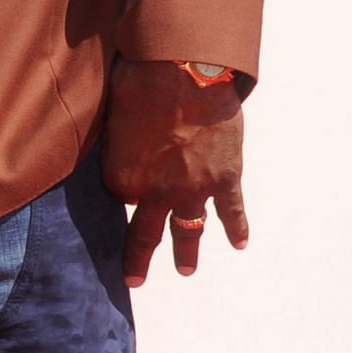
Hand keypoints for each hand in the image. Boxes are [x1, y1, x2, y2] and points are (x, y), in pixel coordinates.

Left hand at [102, 60, 247, 287]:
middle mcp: (155, 194)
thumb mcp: (113, 117)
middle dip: (137, 259)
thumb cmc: (140, 83)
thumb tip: (124, 145)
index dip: (124, 184)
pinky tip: (238, 244)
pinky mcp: (225, 179)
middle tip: (134, 280)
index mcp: (121, 179)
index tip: (127, 179)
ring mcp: (192, 190)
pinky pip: (231, 211)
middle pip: (143, 234)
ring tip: (185, 270)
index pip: (118, 193)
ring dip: (186, 252)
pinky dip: (236, 228)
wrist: (184, 72)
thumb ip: (117, 145)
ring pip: (187, 231)